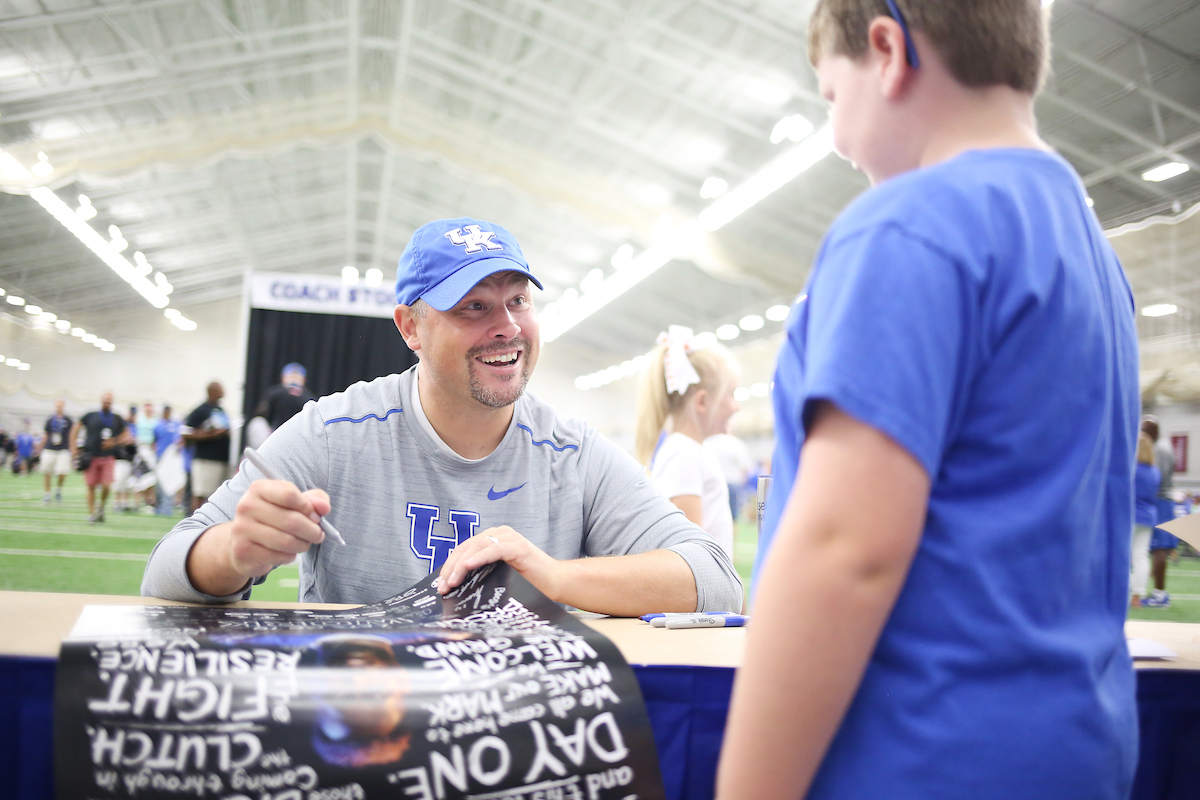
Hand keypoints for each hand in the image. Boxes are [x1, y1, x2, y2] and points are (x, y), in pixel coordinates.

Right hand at [223, 479, 330, 578]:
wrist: (243, 543)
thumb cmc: (275, 518)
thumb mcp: (295, 503)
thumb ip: (314, 500)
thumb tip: (324, 507)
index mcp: (259, 488)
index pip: (290, 494)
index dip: (309, 507)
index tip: (316, 516)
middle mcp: (247, 506)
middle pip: (292, 520)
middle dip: (312, 531)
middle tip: (318, 535)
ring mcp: (242, 529)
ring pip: (286, 541)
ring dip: (303, 545)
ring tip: (304, 544)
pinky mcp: (242, 550)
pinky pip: (278, 556)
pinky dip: (290, 556)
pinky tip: (287, 552)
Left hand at [437, 526, 562, 599]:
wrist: (555, 583)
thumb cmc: (527, 582)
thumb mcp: (497, 577)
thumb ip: (480, 574)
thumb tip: (453, 586)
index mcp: (493, 539)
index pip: (463, 549)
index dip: (449, 566)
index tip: (440, 585)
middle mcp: (500, 533)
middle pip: (467, 547)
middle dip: (451, 567)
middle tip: (442, 587)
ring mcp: (509, 538)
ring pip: (477, 546)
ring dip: (461, 565)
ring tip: (452, 582)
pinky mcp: (519, 547)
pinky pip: (495, 549)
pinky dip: (479, 557)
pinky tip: (468, 566)